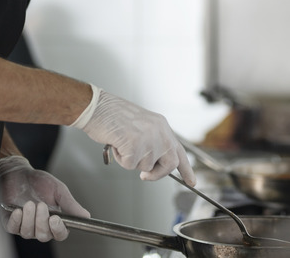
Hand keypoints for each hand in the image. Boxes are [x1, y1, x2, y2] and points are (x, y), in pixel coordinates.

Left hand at [0, 156, 89, 241]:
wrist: (19, 173)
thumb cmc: (40, 182)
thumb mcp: (58, 190)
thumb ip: (70, 204)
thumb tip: (86, 216)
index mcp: (56, 220)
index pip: (60, 234)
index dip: (58, 229)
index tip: (55, 219)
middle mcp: (41, 226)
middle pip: (44, 236)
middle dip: (42, 221)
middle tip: (41, 205)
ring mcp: (25, 226)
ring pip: (28, 233)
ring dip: (29, 218)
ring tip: (29, 203)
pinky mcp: (11, 223)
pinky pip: (13, 228)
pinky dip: (16, 220)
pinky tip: (18, 210)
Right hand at [70, 85, 195, 185]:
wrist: (97, 106)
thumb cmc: (113, 115)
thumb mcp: (141, 125)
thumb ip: (152, 141)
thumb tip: (154, 165)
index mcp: (162, 126)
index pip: (179, 151)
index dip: (186, 169)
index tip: (192, 182)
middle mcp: (159, 132)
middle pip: (170, 164)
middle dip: (158, 174)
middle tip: (144, 176)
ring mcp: (148, 138)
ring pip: (145, 166)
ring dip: (131, 161)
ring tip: (122, 143)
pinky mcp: (135, 145)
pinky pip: (129, 166)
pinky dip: (120, 160)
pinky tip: (116, 144)